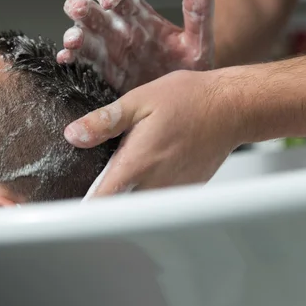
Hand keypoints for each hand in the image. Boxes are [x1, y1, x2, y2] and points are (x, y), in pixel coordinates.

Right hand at [57, 0, 214, 92]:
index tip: (110, 0)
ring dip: (74, 35)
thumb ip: (199, 13)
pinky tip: (66, 60)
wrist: (186, 104)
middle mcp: (118, 30)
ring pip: (82, 36)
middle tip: (79, 10)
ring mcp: (107, 52)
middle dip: (83, 8)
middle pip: (94, 11)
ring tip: (73, 41)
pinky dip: (69, 59)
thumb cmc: (191, 69)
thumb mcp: (198, 42)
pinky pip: (80, 63)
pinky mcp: (101, 75)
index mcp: (140, 16)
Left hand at [64, 70, 239, 196]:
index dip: (85, 204)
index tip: (73, 201)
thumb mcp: (139, 101)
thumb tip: (74, 135)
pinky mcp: (186, 190)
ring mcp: (173, 191)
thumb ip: (105, 121)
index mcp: (137, 163)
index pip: (103, 200)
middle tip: (98, 177)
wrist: (233, 107)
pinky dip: (149, 190)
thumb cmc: (190, 100)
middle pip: (119, 205)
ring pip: (140, 204)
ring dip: (128, 194)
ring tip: (125, 169)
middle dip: (106, 196)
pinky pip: (159, 199)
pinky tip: (150, 167)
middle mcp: (155, 184)